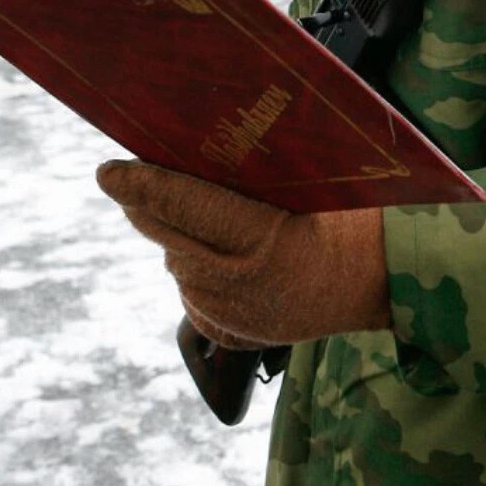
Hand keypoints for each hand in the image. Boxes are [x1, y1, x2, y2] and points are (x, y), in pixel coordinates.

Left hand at [96, 160, 389, 346]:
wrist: (378, 278)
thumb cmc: (348, 216)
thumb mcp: (307, 184)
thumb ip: (247, 179)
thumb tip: (186, 153)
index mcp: (262, 240)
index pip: (184, 205)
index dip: (141, 186)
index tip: (107, 171)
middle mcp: (239, 284)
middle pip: (168, 235)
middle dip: (142, 205)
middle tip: (122, 179)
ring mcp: (233, 314)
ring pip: (176, 262)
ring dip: (173, 235)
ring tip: (182, 209)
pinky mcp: (232, 332)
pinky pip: (192, 293)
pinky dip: (193, 267)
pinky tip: (209, 249)